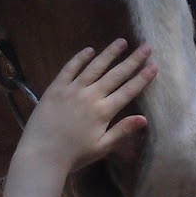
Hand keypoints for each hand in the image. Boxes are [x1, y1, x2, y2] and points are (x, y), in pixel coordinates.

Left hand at [18, 40, 153, 172]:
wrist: (42, 154)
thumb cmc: (74, 155)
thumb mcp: (102, 147)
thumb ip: (122, 131)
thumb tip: (144, 119)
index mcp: (103, 112)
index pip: (128, 91)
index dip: (142, 78)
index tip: (153, 65)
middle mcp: (90, 96)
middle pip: (115, 75)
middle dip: (132, 60)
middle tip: (146, 47)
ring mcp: (72, 90)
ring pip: (94, 67)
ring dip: (109, 53)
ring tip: (122, 41)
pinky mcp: (56, 88)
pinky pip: (69, 69)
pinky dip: (80, 58)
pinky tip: (89, 49)